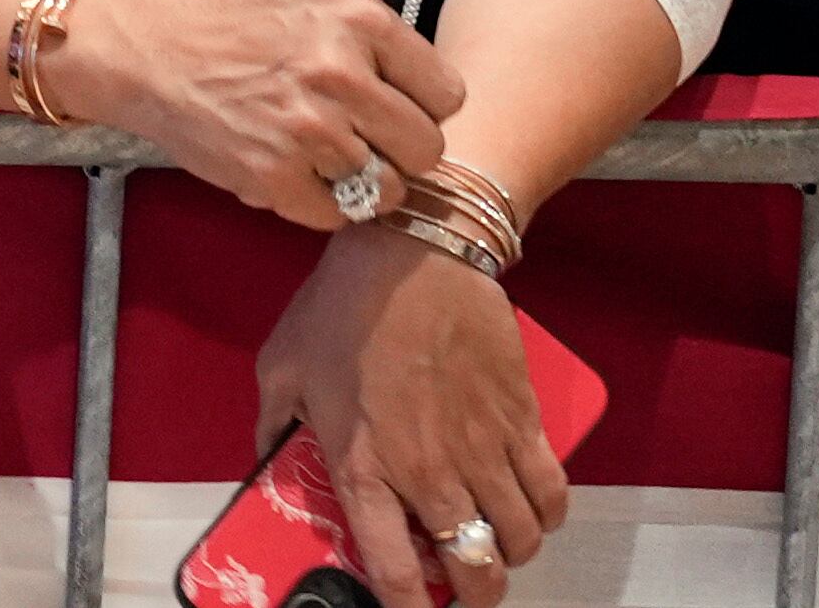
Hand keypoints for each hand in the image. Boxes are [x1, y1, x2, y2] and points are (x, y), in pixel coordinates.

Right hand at [37, 0, 467, 227]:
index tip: (386, 95)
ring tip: (323, 149)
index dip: (420, 101)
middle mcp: (338, 73)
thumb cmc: (239, 17)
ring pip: (387, 187)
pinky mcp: (275, 177)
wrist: (154, 55)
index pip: (448, 93)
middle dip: (397, 145)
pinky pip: (340, 214)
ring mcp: (306, 129)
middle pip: (426, 147)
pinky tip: (297, 169)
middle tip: (357, 129)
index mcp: (359, 20)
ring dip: (360, 178)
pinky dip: (322, 202)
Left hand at [255, 225, 568, 607]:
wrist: (414, 248)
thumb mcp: (283, 366)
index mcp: (365, 467)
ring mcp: (483, 447)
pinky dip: (546, 515)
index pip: (395, 573)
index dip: (405, 607)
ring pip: (518, 540)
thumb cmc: (345, 303)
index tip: (406, 607)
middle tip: (459, 582)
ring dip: (508, 554)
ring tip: (490, 543)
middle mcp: (430, 470)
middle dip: (473, 592)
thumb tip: (266, 456)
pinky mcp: (521, 419)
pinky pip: (552, 493)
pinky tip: (528, 510)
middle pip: (475, 570)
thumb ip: (272, 424)